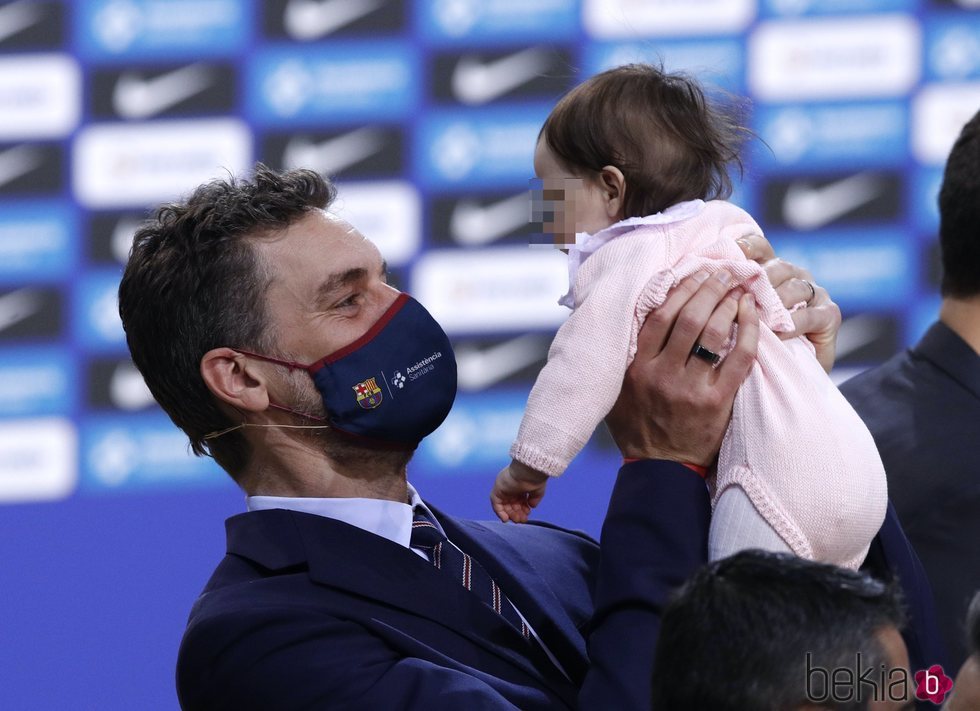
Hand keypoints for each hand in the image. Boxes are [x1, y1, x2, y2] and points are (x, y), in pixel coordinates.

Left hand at [490, 460, 548, 523]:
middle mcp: (510, 488)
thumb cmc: (534, 478)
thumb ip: (534, 499)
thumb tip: (532, 506)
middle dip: (517, 513)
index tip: (527, 514)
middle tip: (522, 520)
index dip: (523, 509)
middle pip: (511, 504)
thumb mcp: (537, 491)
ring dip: (510, 514)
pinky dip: (499, 512)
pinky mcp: (497, 490)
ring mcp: (503, 489)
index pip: (519, 500)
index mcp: (520, 486)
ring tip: (517, 520)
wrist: (529, 470)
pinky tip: (506, 519)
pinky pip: (496, 504)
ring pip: (504, 505)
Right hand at [604, 270, 758, 466]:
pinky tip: (753, 316)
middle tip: (723, 274)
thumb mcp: (617, 391)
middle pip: (689, 319)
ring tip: (739, 289)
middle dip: (709, 290)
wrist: (659, 469)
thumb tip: (631, 317)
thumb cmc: (638, 426)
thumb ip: (624, 357)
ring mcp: (690, 389)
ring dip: (729, 305)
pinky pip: (738, 360)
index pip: (659, 317)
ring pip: (714, 335)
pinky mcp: (716, 403)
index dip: (680, 290)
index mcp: (636, 369)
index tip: (695, 273)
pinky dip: (749, 333)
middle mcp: (662, 376)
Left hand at [736, 233, 841, 372]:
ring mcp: (814, 294)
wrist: (786, 376)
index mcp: (769, 269)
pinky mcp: (829, 314)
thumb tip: (704, 282)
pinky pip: (810, 315)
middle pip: (777, 266)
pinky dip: (792, 325)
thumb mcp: (736, 318)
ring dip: (775, 301)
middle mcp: (793, 276)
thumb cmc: (754, 344)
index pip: (759, 247)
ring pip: (795, 288)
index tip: (731, 254)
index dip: (746, 246)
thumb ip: (727, 298)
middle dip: (759, 278)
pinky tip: (777, 334)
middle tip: (740, 293)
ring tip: (757, 316)